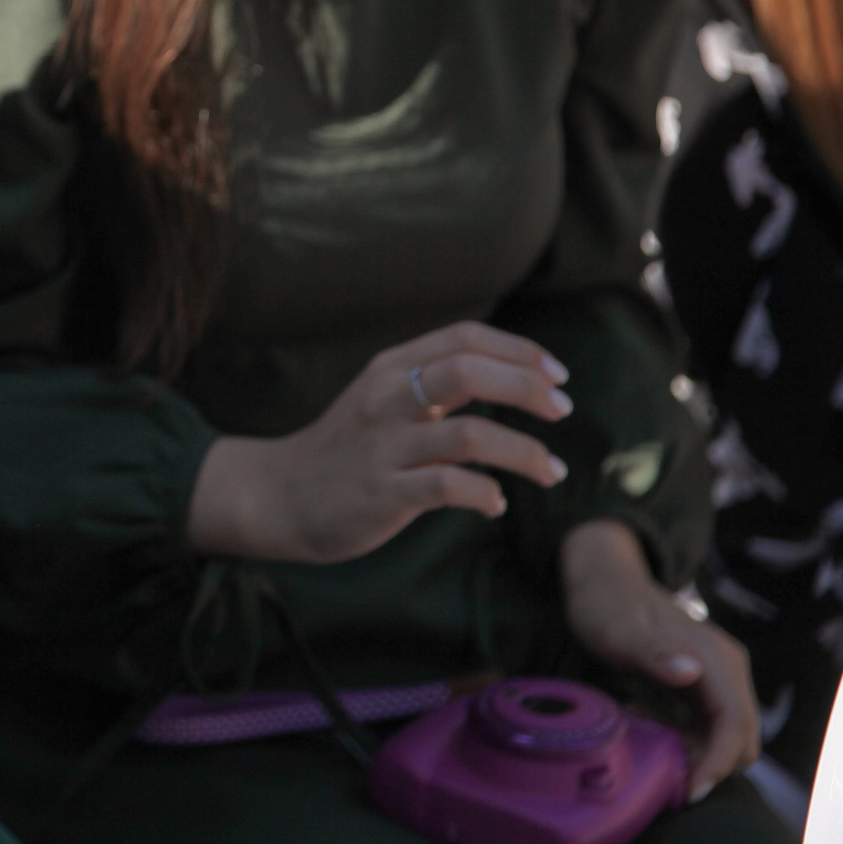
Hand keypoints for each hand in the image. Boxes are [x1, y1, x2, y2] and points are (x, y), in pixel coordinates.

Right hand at [188, 321, 572, 563]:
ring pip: (470, 434)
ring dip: (526, 453)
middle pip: (467, 371)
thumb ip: (434, 382)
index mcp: (389, 369)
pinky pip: (450, 488)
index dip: (519, 351)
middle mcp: (386, 399)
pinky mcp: (383, 493)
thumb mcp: (383, 400)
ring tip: (552, 471)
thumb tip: (511, 373)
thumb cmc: (346, 449)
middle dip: (528, 388)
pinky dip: (486, 495)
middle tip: (562, 410)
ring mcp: (383, 446)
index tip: (557, 375)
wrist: (280, 496)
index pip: (464, 338)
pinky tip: (495, 505)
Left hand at [561, 519, 758, 800]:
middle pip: (741, 738)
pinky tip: (651, 725)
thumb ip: (653, 654)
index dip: (718, 762)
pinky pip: (711, 726)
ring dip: (697, 752)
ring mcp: (721, 677)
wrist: (605, 581)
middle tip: (663, 768)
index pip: (735, 724)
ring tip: (650, 740)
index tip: (691, 789)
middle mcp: (729, 669)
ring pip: (729, 736)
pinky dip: (689, 739)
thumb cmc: (607, 606)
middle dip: (710, 763)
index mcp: (716, 659)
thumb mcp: (619, 631)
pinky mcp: (707, 686)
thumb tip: (693, 674)